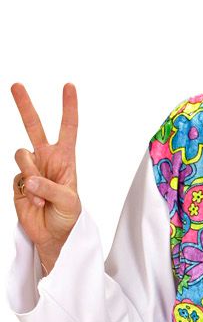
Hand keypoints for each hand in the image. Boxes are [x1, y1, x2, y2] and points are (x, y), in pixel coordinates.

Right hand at [11, 81, 81, 270]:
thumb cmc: (68, 218)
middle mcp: (46, 159)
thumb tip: (31, 179)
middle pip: (34, 126)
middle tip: (15, 86)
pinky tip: (35, 204)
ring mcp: (30, 169)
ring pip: (22, 155)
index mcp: (65, 159)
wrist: (52, 236)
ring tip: (41, 197)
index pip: (68, 128)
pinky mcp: (19, 182)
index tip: (69, 87)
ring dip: (30, 173)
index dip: (68, 108)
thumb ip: (50, 188)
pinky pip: (18, 178)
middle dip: (24, 106)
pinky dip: (27, 193)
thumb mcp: (69, 202)